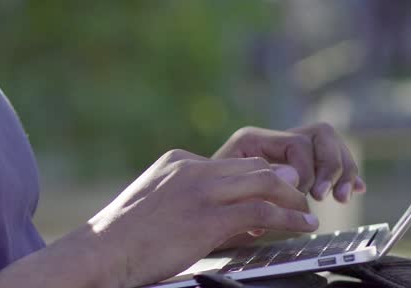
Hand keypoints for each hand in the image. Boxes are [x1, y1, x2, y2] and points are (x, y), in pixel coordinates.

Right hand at [85, 150, 317, 287]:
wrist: (102, 249)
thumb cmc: (121, 237)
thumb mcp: (154, 203)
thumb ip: (182, 199)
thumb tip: (209, 216)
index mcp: (177, 162)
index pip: (230, 163)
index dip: (255, 181)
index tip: (270, 196)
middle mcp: (192, 168)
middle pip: (253, 166)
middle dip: (281, 183)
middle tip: (300, 199)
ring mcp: (201, 191)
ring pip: (263, 182)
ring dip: (292, 198)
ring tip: (308, 212)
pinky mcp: (208, 217)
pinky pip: (261, 212)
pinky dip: (288, 217)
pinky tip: (302, 225)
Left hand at [213, 122, 366, 202]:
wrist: (194, 206)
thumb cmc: (206, 202)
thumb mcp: (225, 196)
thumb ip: (254, 189)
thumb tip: (293, 182)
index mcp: (252, 139)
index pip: (298, 145)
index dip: (308, 172)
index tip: (305, 197)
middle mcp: (271, 139)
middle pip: (321, 135)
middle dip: (331, 166)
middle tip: (325, 195)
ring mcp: (285, 148)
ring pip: (329, 144)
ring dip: (342, 170)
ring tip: (342, 197)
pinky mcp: (296, 164)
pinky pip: (329, 158)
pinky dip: (345, 172)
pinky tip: (355, 189)